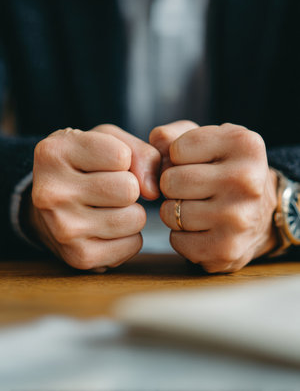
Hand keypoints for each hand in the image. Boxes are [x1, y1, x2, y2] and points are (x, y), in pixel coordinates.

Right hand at [29, 125, 160, 270]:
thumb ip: (140, 152)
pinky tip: (108, 227)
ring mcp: (63, 228)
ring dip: (132, 212)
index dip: (124, 158)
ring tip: (109, 207)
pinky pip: (133, 244)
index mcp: (54, 153)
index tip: (106, 162)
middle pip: (128, 189)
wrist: (51, 206)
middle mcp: (51, 192)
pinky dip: (129, 236)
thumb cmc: (86, 166)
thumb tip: (152, 191)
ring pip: (135, 218)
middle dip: (130, 187)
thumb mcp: (108, 141)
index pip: (120, 156)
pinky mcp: (79, 256)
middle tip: (110, 188)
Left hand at [150, 121, 277, 272]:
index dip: (176, 158)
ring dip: (174, 212)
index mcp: (243, 144)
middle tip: (193, 189)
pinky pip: (176, 241)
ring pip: (170, 213)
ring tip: (198, 207)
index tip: (196, 163)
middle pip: (170, 181)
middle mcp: (246, 180)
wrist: (260, 214)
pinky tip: (202, 229)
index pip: (176, 149)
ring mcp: (238, 218)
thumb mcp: (204, 141)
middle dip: (172, 185)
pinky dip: (181, 237)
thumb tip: (148, 156)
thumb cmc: (222, 171)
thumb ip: (169, 137)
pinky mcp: (227, 249)